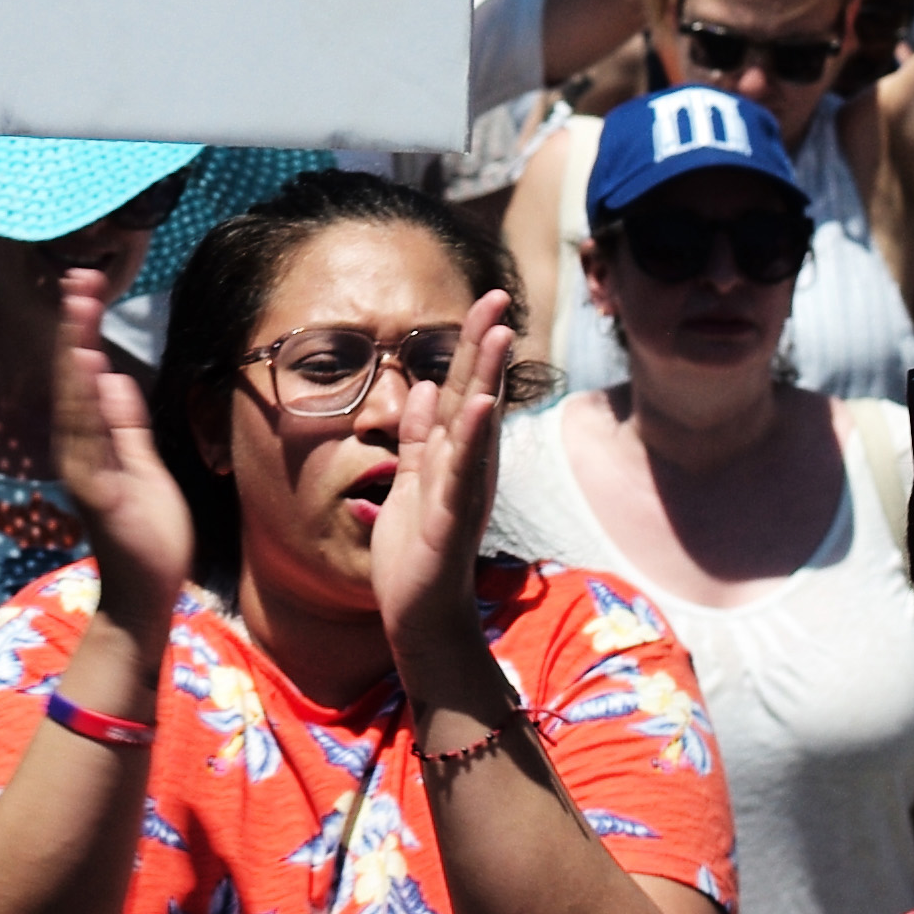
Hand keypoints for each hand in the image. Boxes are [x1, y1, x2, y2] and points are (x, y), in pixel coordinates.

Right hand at [43, 265, 195, 619]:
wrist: (142, 599)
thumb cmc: (146, 536)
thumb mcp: (142, 468)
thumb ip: (127, 426)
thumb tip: (115, 377)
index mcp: (91, 445)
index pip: (84, 379)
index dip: (83, 332)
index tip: (87, 287)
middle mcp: (79, 454)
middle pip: (74, 381)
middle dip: (77, 328)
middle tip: (80, 279)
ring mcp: (87, 473)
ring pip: (77, 403)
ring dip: (78, 352)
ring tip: (83, 307)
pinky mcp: (101, 495)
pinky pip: (92, 442)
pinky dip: (89, 405)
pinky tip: (93, 370)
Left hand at [371, 291, 517, 688]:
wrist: (420, 616)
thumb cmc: (417, 551)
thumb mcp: (414, 481)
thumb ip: (419, 437)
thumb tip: (423, 387)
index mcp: (458, 457)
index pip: (467, 389)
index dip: (474, 346)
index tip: (484, 300)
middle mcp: (471, 468)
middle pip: (479, 395)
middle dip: (486, 346)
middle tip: (498, 296)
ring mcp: (464, 492)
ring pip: (477, 426)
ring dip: (487, 378)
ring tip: (499, 334)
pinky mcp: (451, 519)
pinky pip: (461, 472)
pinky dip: (471, 437)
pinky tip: (478, 404)